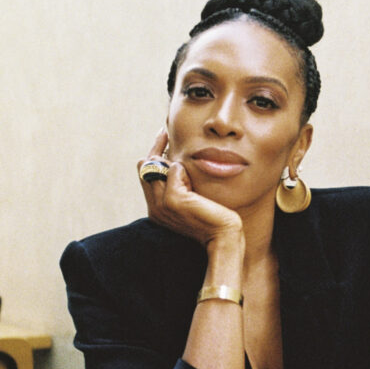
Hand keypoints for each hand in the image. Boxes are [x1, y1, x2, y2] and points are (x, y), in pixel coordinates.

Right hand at [137, 130, 241, 247]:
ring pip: (158, 166)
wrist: (224, 236)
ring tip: (190, 170)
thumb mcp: (192, 199)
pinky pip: (174, 170)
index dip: (152, 153)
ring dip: (174, 162)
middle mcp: (155, 209)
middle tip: (165, 133)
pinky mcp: (174, 201)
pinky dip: (185, 170)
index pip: (145, 174)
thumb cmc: (214, 217)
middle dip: (156, 148)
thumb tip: (177, 160)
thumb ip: (181, 184)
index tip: (163, 135)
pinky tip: (195, 181)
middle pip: (145, 167)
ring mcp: (162, 206)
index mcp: (157, 210)